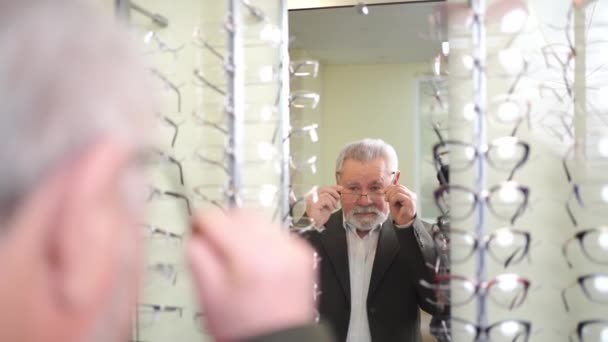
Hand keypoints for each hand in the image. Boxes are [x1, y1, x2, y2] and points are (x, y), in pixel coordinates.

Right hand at [187, 210, 315, 340]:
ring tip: (238, 257)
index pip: (216, 218)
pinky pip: (277, 233)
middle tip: (217, 246)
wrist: (279, 341)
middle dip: (226, 225)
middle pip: (241, 213)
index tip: (197, 231)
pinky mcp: (303, 254)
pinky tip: (258, 262)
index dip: (200, 224)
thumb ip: (197, 255)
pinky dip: (264, 240)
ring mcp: (294, 250)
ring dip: (245, 231)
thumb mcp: (208, 293)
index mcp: (250, 256)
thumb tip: (197, 231)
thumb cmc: (245, 326)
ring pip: (261, 219)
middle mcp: (277, 247)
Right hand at [305, 185, 341, 227]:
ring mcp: (311, 200)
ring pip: (326, 194)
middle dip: (333, 192)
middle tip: (338, 198)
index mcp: (314, 195)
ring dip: (332, 201)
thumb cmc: (320, 217)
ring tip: (332, 207)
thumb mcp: (329, 205)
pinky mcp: (313, 204)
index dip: (333, 187)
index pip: (324, 187)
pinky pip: (325, 199)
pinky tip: (330, 209)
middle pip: (324, 188)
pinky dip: (330, 204)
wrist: (315, 225)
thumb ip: (332, 198)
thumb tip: (339, 191)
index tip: (341, 188)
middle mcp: (311, 196)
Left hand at [384, 184, 416, 225]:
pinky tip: (393, 205)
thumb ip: (391, 194)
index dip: (390, 188)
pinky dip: (393, 200)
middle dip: (389, 192)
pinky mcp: (410, 201)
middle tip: (386, 199)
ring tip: (389, 202)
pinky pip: (398, 196)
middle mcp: (411, 194)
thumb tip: (385, 189)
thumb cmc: (398, 213)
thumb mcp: (393, 201)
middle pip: (398, 187)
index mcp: (408, 194)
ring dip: (390, 196)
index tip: (384, 192)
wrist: (402, 222)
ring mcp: (411, 198)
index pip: (399, 186)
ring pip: (398, 190)